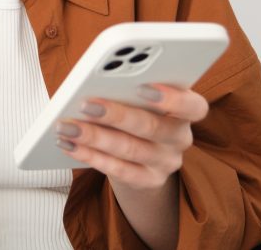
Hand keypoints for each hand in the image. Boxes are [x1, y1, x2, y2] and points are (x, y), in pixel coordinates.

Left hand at [56, 84, 207, 190]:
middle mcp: (180, 138)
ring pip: (129, 149)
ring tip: (67, 126)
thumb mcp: (142, 98)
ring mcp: (165, 162)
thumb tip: (97, 80)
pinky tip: (70, 144)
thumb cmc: (139, 111)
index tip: (142, 86)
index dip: (173, 98)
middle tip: (86, 105)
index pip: (193, 106)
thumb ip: (130, 88)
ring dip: (94, 137)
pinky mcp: (148, 180)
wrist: (143, 155)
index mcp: (185, 111)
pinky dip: (90, 155)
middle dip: (116, 115)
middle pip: (151, 127)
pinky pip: (118, 170)